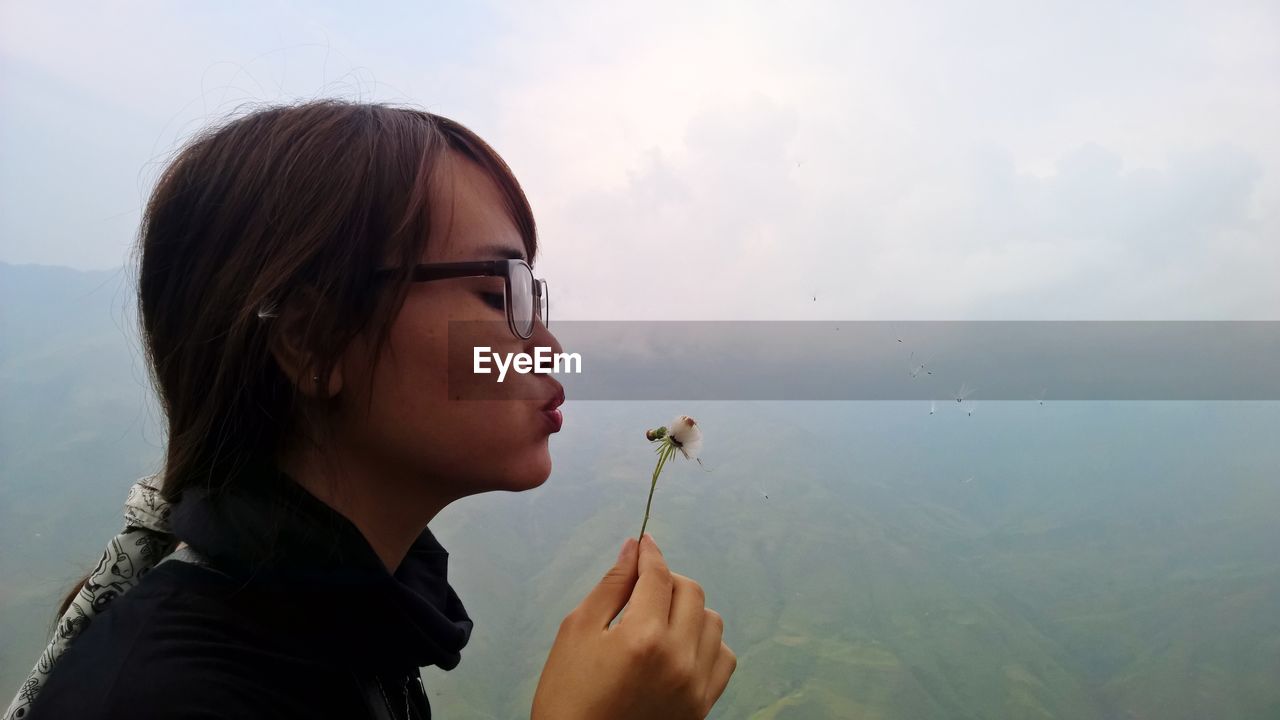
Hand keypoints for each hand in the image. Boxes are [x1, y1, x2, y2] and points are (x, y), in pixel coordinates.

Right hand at [531, 533, 736, 718]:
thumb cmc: (568, 696)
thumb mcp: (577, 632)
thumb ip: (611, 587)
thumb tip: (633, 550)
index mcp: (643, 638)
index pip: (658, 576)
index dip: (651, 554)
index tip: (645, 543)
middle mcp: (678, 659)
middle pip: (692, 592)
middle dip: (668, 579)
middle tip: (643, 586)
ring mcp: (696, 686)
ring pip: (713, 622)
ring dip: (690, 609)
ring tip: (659, 619)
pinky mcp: (703, 706)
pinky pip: (724, 658)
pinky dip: (707, 643)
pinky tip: (680, 646)